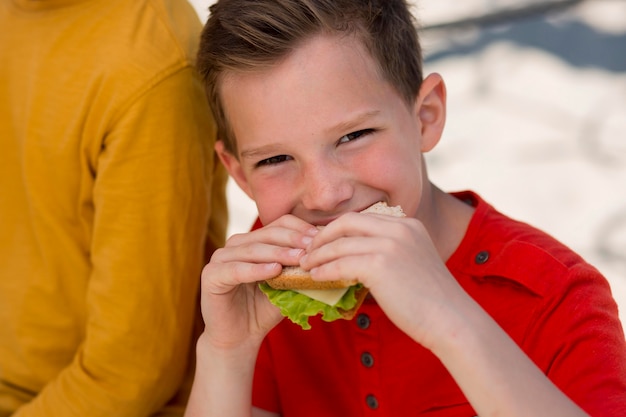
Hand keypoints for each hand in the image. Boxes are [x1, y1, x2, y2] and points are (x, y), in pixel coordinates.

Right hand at [199, 214, 317, 350]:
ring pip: (253, 249)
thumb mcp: (288, 285)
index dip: (300, 229)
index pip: (279, 224)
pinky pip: (236, 269)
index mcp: (254, 241)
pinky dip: (256, 269)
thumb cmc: (265, 310)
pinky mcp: (210, 275)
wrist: (240, 338)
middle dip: (292, 240)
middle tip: (312, 248)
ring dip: (278, 253)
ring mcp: (220, 258)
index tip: (319, 239)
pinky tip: (274, 271)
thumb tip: (328, 256)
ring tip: (298, 258)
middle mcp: (236, 244)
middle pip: (268, 234)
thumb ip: (300, 269)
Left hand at [299, 210, 466, 348]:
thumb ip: (389, 251)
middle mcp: (398, 228)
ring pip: (340, 244)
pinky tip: (315, 277)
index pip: (361, 219)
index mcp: (407, 224)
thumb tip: (354, 258)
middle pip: (347, 222)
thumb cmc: (430, 300)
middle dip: (322, 236)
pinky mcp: (380, 265)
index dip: (337, 229)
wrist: (451, 320)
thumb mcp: (412, 261)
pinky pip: (341, 263)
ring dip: (317, 255)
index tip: (322, 242)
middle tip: (308, 251)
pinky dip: (324, 269)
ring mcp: (389, 244)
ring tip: (305, 265)